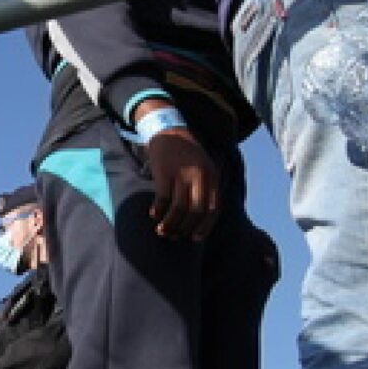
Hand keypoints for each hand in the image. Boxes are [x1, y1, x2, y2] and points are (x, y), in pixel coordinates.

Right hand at [142, 126, 218, 241]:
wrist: (168, 130)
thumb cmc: (185, 154)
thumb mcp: (203, 167)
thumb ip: (205, 188)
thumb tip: (200, 219)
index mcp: (212, 176)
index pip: (214, 209)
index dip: (205, 227)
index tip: (196, 239)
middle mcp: (200, 176)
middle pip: (196, 211)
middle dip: (186, 228)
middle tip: (175, 236)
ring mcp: (182, 174)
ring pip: (179, 209)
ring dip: (170, 224)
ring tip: (162, 231)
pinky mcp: (165, 172)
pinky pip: (163, 199)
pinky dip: (158, 211)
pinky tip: (153, 215)